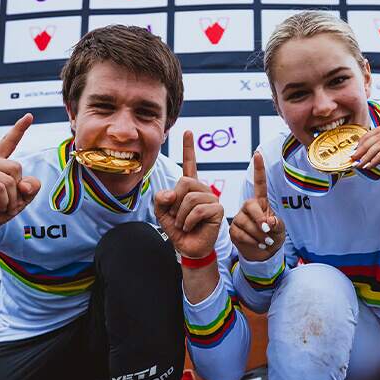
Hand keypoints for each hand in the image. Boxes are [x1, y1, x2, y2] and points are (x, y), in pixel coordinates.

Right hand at [0, 113, 41, 245]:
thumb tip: (26, 183)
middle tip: (5, 201)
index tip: (29, 116)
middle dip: (17, 189)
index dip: (19, 129)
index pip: (8, 142)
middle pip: (17, 167)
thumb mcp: (21, 198)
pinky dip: (3, 201)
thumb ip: (30, 187)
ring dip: (10, 198)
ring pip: (9, 179)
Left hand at [154, 131, 223, 257]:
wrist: (189, 249)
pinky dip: (188, 221)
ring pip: (189, 197)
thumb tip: (172, 192)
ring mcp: (211, 198)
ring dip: (181, 215)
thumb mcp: (162, 213)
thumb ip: (161, 200)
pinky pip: (198, 209)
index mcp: (189, 187)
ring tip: (184, 224)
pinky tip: (191, 227)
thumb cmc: (178, 230)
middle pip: (184, 182)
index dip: (188, 148)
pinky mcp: (218, 209)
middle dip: (175, 203)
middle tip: (177, 217)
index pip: (189, 164)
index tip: (188, 131)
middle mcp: (202, 189)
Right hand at [230, 152, 285, 261]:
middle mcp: (248, 207)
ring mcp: (239, 218)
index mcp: (261, 203)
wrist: (264, 254)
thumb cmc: (273, 237)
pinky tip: (257, 244)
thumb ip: (276, 224)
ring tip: (265, 241)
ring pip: (245, 222)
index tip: (257, 154)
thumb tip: (267, 223)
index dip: (258, 169)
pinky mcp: (233, 230)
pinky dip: (251, 241)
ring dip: (258, 234)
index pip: (259, 184)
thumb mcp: (280, 230)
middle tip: (267, 230)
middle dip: (259, 219)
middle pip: (250, 205)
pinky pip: (240, 234)